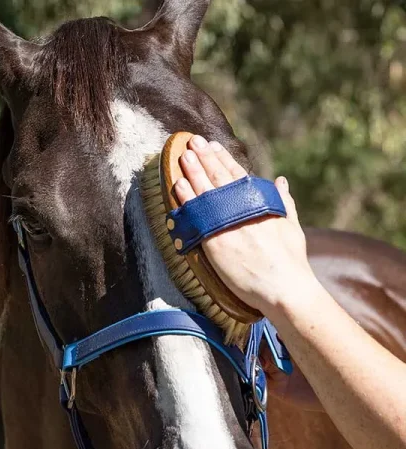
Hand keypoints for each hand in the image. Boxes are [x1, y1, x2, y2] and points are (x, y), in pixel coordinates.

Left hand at [174, 135, 317, 316]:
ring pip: (206, 191)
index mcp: (260, 203)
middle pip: (218, 177)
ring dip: (193, 171)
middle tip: (192, 142)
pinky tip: (178, 185)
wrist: (284, 287)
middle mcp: (242, 209)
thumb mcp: (291, 225)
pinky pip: (196, 216)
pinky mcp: (215, 242)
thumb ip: (283, 201)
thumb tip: (280, 180)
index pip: (238, 174)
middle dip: (204, 157)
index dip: (223, 158)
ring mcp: (227, 224)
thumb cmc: (291, 260)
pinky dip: (187, 199)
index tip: (213, 145)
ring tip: (183, 155)